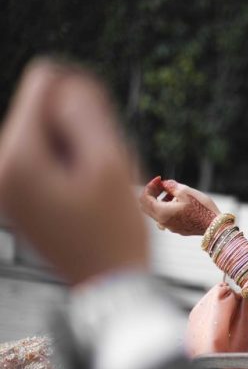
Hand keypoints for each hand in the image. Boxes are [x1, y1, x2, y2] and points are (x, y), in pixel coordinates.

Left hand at [0, 59, 147, 284]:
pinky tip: (85, 195)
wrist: (109, 286)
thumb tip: (68, 82)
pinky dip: (70, 164)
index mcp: (16, 156)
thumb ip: (86, 111)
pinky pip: (44, 156)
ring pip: (47, 132)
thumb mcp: (111, 163)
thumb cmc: (114, 229)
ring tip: (93, 189)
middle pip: (43, 108)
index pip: (45, 82)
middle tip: (101, 173)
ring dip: (77, 147)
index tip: (105, 133)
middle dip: (79, 127)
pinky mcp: (17, 196)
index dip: (84, 96)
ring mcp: (5, 184)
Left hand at [139, 176, 219, 235]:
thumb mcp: (186, 192)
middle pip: (146, 206)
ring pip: (156, 212)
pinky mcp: (176, 229)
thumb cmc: (201, 208)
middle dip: (152, 193)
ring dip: (160, 201)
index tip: (160, 179)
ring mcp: (169, 227)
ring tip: (174, 194)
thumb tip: (165, 183)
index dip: (150, 185)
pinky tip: (179, 204)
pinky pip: (165, 218)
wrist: (214, 226)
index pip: (145, 197)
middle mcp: (162, 221)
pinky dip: (167, 208)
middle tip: (163, 185)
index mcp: (162, 212)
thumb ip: (172, 186)